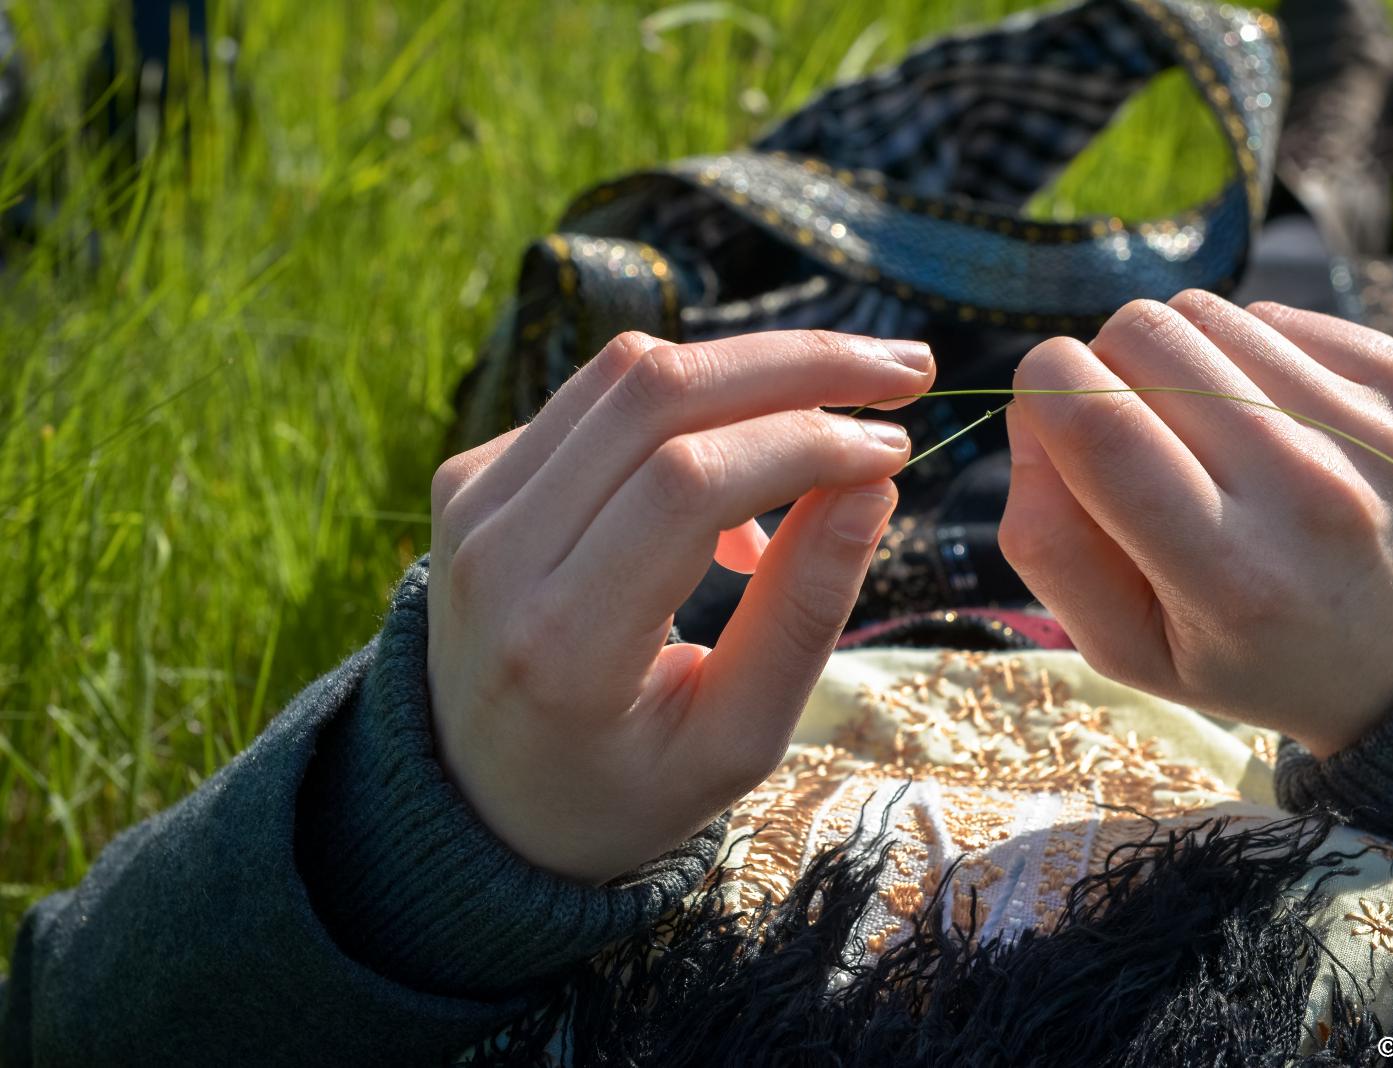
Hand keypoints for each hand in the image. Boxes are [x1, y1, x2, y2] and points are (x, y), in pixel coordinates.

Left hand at [427, 330, 934, 883]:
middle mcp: (498, 555)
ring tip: (838, 414)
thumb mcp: (735, 740)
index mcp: (563, 643)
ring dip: (752, 368)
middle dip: (800, 363)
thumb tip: (875, 483)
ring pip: (626, 370)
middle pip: (657, 391)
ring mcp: (472, 505)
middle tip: (904, 370)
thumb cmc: (626, 787)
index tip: (895, 448)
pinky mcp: (469, 477)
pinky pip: (596, 397)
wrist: (483, 800)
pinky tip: (738, 474)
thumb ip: (803, 614)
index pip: (688, 480)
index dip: (805, 441)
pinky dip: (691, 407)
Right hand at [999, 292, 1392, 757]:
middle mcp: (1310, 491)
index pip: (1097, 420)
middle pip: (1143, 334)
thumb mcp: (1121, 648)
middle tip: (1129, 432)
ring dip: (1175, 360)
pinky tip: (1267, 424)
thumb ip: (1045, 542)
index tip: (1047, 415)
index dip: (1042, 389)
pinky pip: (1272, 313)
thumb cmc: (1242, 653)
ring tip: (1203, 435)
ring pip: (1203, 310)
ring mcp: (1372, 427)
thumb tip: (1032, 414)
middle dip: (1102, 366)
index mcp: (1229, 576)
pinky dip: (1245, 357)